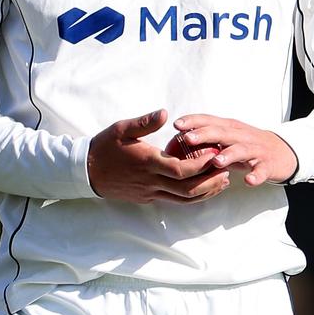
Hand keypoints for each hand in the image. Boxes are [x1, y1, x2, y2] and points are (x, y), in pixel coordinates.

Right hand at [87, 109, 230, 203]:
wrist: (86, 171)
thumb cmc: (105, 146)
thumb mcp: (122, 128)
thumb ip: (145, 122)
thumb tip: (166, 113)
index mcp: (147, 163)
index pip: (181, 170)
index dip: (201, 166)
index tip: (216, 156)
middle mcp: (151, 181)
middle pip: (187, 189)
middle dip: (210, 183)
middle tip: (227, 172)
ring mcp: (149, 193)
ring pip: (183, 200)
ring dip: (204, 193)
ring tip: (221, 183)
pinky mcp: (147, 198)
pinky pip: (174, 200)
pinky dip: (191, 196)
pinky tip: (201, 188)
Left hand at [173, 114, 297, 186]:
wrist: (283, 152)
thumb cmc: (248, 145)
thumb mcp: (228, 139)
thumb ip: (206, 140)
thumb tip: (178, 143)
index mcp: (230, 128)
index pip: (210, 121)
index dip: (194, 121)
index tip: (176, 124)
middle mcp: (241, 136)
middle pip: (222, 133)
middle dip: (205, 135)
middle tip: (188, 139)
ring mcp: (256, 150)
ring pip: (241, 150)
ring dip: (228, 155)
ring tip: (215, 162)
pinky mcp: (268, 165)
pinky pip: (262, 170)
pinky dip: (256, 175)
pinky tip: (249, 180)